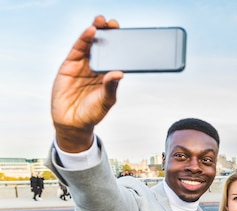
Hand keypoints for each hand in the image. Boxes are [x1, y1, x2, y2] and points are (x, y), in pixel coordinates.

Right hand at [51, 15, 123, 151]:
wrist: (72, 122)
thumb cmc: (92, 112)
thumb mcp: (106, 101)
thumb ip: (111, 87)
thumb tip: (119, 73)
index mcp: (108, 74)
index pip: (115, 56)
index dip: (119, 44)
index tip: (126, 34)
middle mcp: (96, 67)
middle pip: (102, 46)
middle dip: (108, 33)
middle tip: (113, 23)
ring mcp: (83, 65)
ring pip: (90, 44)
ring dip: (95, 31)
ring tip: (101, 22)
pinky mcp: (70, 65)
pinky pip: (77, 50)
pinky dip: (83, 39)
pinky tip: (90, 31)